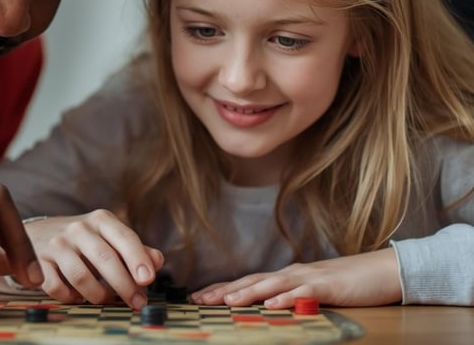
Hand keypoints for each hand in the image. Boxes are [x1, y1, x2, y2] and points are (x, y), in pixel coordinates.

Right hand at [18, 210, 163, 308]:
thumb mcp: (109, 236)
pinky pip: (58, 288)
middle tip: (138, 302)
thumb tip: (157, 261)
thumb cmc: (84, 239)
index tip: (148, 279)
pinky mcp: (39, 262)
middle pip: (105, 258)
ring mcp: (57, 244)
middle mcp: (78, 228)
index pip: (124, 237)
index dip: (137, 259)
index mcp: (101, 219)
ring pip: (81, 277)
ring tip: (107, 299)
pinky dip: (72, 297)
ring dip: (99, 294)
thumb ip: (135, 249)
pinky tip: (78, 296)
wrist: (38, 233)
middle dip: (124, 285)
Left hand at [190, 248, 401, 307]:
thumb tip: (266, 307)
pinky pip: (303, 293)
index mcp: (286, 277)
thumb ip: (290, 297)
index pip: (248, 282)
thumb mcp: (312, 292)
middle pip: (252, 281)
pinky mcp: (327, 286)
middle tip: (199, 300)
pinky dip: (285, 299)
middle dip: (224, 290)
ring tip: (227, 301)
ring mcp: (308, 278)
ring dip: (248, 293)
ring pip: (272, 285)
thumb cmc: (347, 284)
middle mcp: (292, 274)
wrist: (381, 272)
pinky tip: (271, 305)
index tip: (198, 297)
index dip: (222, 289)